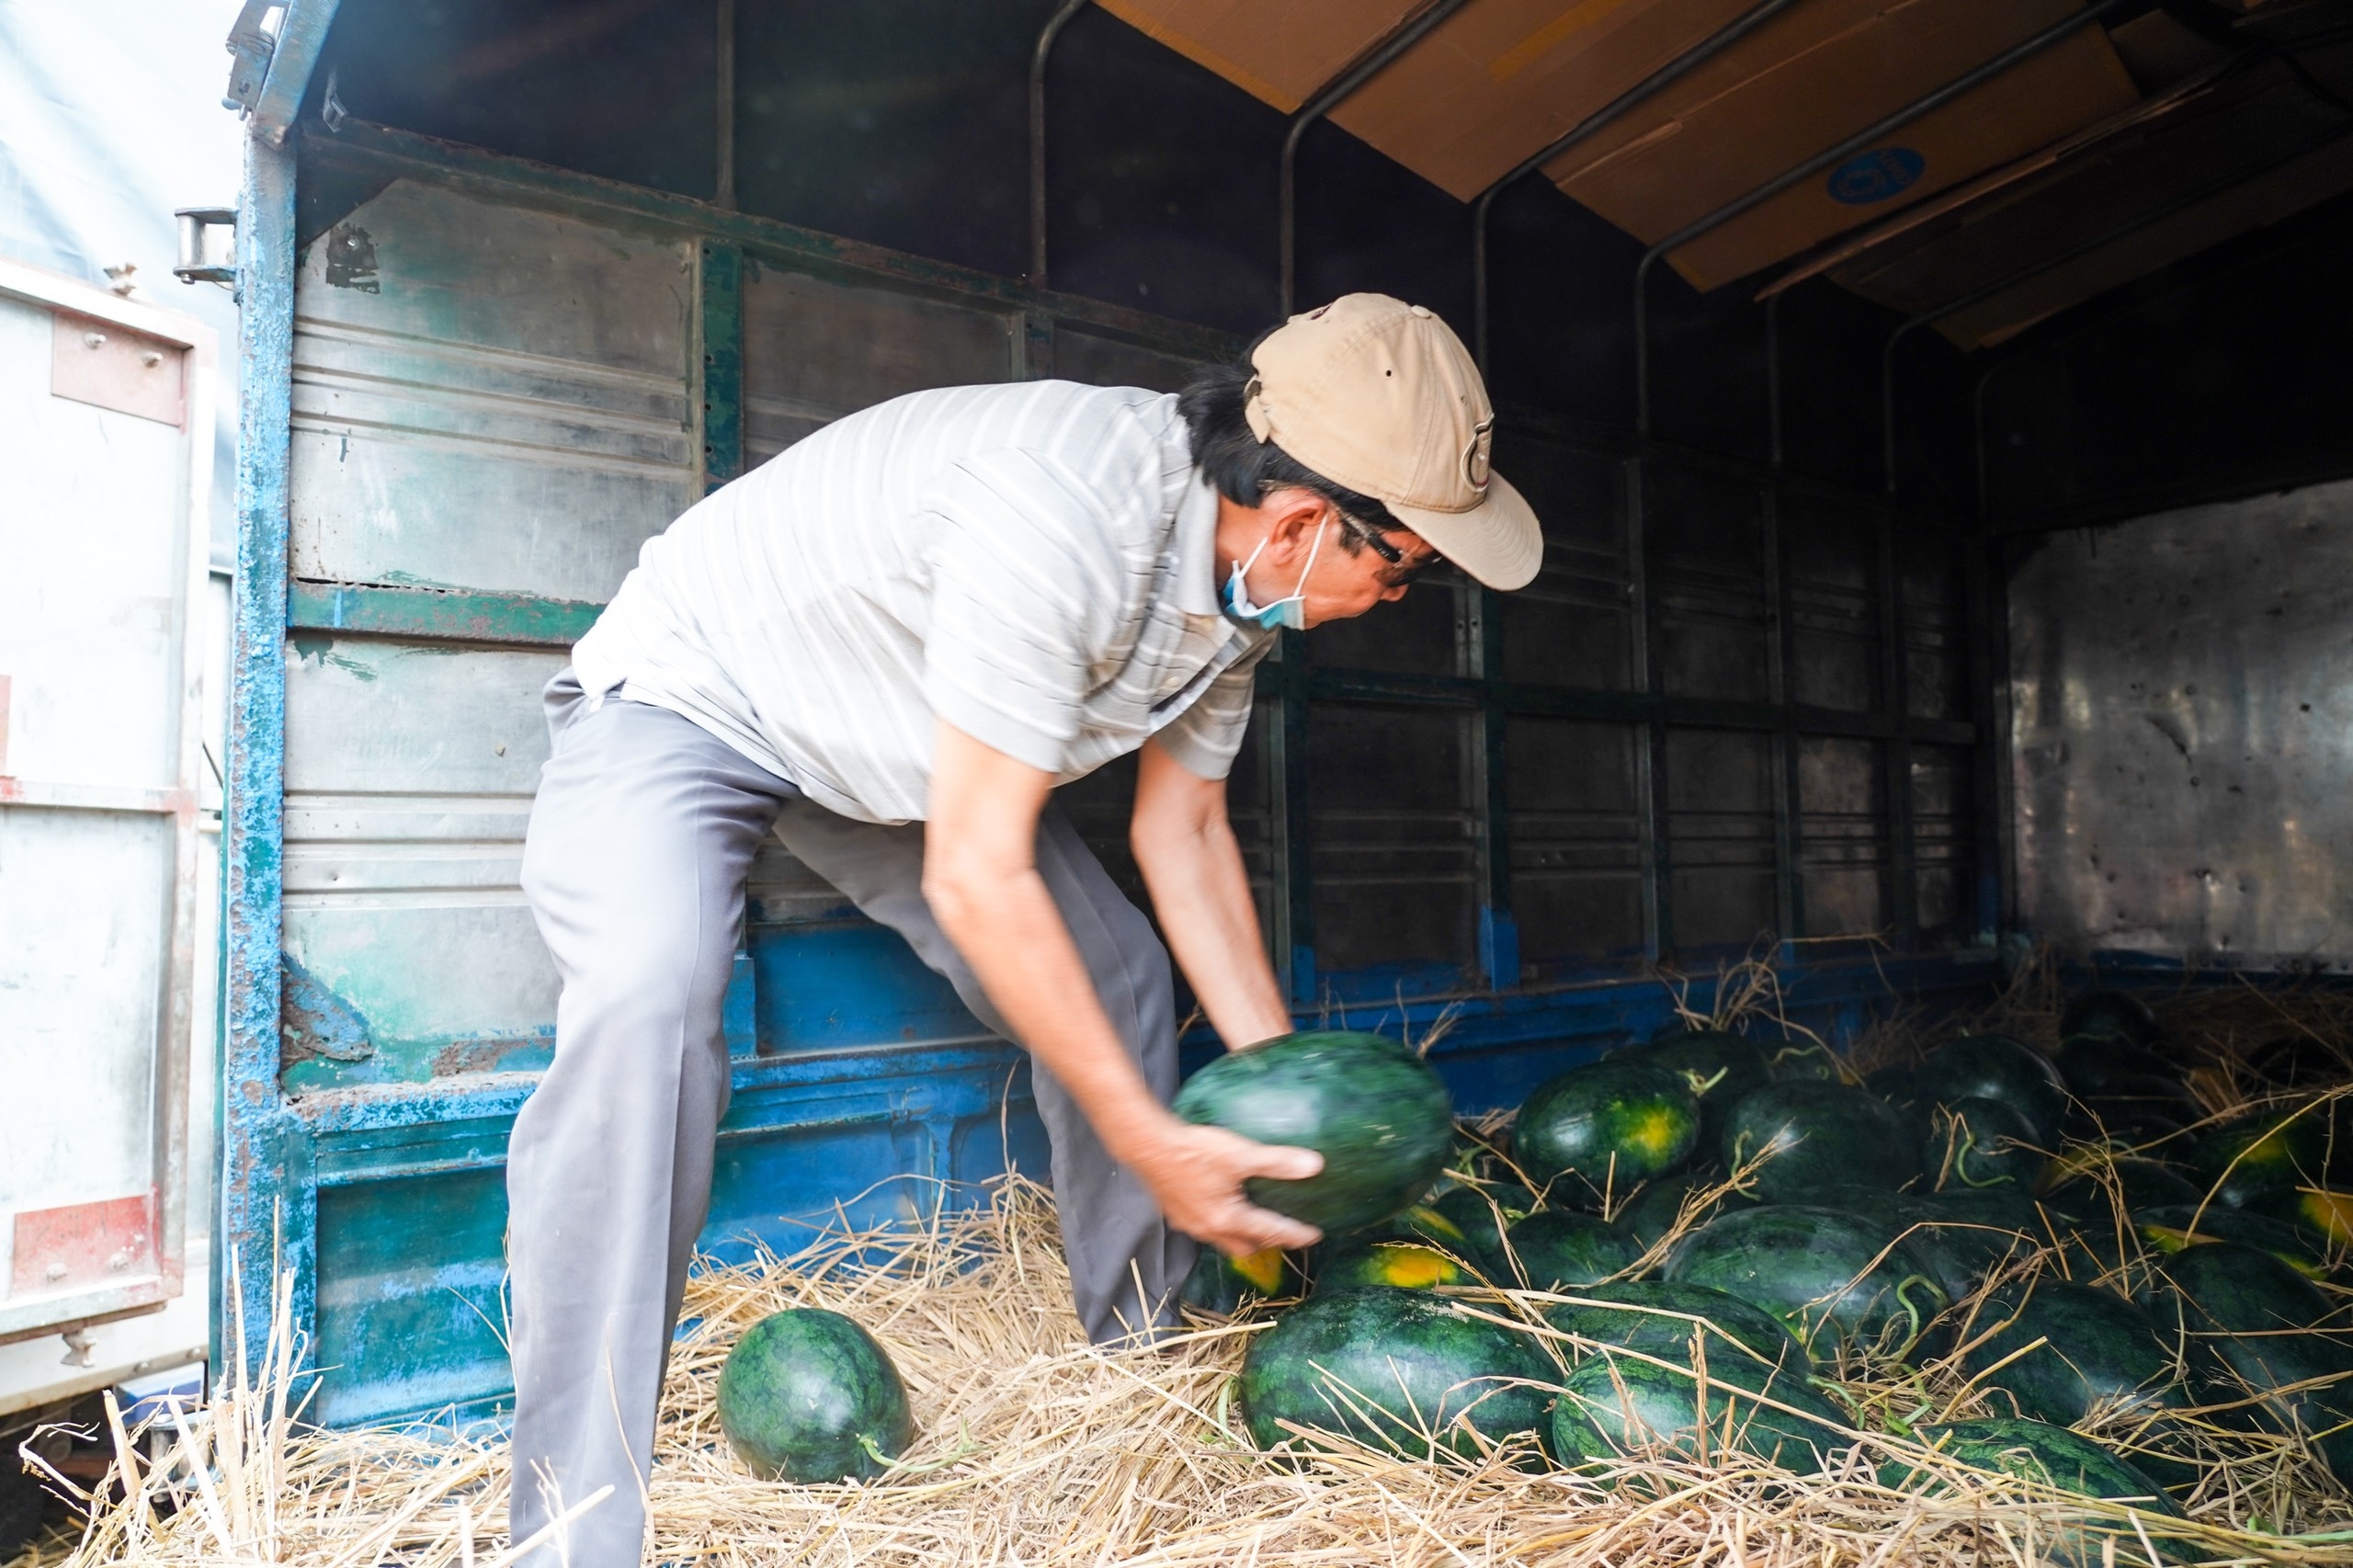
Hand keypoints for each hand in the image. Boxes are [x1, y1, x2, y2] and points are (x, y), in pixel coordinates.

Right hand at [1118, 1116, 1325, 1256]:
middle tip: (1284, 1230)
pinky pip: (1205, 1229)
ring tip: (1255, 1220)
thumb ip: (1277, 1162)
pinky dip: (1221, 1224)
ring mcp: (1190, 1224)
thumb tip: (1314, 1166)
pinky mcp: (1176, 1213)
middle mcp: (1208, 1229)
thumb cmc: (1192, 1150)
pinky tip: (1222, 1205)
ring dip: (1242, 1235)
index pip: (1270, 1232)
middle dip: (1266, 1242)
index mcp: (1227, 1219)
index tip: (1314, 1236)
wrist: (1146, 1146)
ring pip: (1223, 1240)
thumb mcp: (1240, 1154)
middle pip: (1245, 1247)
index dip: (1295, 1235)